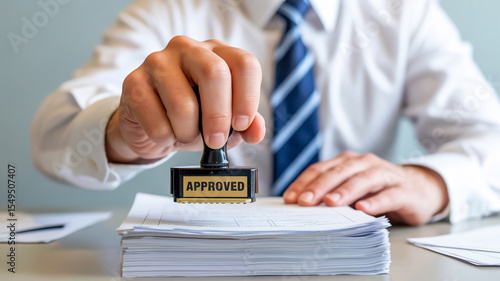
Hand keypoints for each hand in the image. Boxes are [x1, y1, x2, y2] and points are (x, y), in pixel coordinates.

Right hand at [105, 36, 265, 162]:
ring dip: (188, 133)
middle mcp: (188, 49)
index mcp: (218, 53)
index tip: (242, 124)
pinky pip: (156, 121)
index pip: (244, 64)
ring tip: (186, 135)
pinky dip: (165, 138)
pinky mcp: (133, 81)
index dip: (248, 97)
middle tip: (216, 141)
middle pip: (214, 73)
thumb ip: (245, 125)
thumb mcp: (224, 122)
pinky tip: (165, 133)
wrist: (150, 125)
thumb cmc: (193, 117)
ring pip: (183, 104)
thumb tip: (256, 131)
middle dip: (218, 116)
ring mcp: (158, 61)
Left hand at [283, 151, 448, 224]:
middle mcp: (365, 163)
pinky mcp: (403, 190)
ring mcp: (385, 175)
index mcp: (348, 162)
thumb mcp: (352, 188)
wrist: (419, 189)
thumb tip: (301, 206)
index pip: (321, 169)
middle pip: (339, 173)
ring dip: (345, 191)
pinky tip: (363, 209)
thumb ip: (332, 192)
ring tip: (331, 202)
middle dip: (319, 186)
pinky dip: (375, 202)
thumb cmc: (378, 190)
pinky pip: (388, 195)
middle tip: (305, 201)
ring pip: (362, 180)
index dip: (304, 182)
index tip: (290, 198)